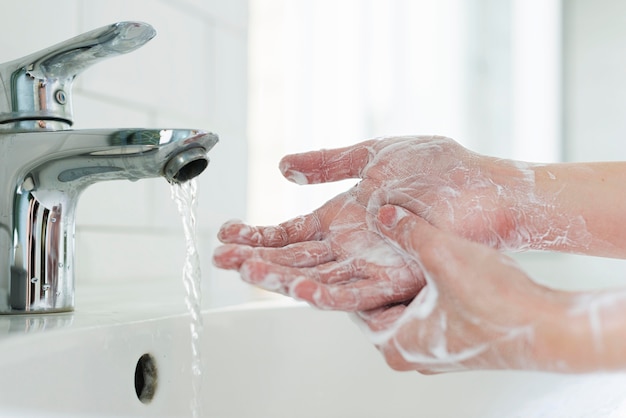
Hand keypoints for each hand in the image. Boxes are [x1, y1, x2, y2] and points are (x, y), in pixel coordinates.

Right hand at [214, 136, 547, 309]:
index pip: (290, 232)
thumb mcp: (373, 155)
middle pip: (294, 258)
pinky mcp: (394, 277)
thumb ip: (328, 162)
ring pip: (315, 276)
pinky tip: (296, 286)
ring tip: (245, 271)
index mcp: (343, 216)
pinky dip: (323, 290)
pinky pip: (353, 292)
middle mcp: (351, 245)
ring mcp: (370, 263)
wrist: (486, 186)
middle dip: (256, 258)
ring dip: (281, 275)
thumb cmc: (441, 169)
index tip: (227, 233)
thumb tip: (283, 166)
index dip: (258, 234)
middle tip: (220, 258)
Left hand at [357, 205, 566, 372]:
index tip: (357, 242)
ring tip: (407, 245)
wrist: (551, 331)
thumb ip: (407, 232)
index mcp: (394, 343)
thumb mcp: (442, 254)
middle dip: (381, 272)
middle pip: (381, 304)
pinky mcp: (457, 344)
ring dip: (407, 279)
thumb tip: (383, 213)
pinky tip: (437, 261)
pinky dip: (427, 289)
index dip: (357, 269)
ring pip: (406, 307)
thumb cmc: (496, 303)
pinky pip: (429, 312)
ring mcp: (434, 352)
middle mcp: (410, 355)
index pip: (357, 302)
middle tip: (379, 239)